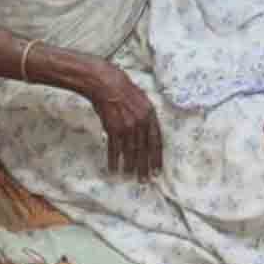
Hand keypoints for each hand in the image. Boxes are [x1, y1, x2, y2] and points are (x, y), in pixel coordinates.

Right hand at [87, 62, 161, 180]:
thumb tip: (150, 133)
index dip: (157, 158)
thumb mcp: (143, 100)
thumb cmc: (124, 89)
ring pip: (130, 151)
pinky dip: (114, 159)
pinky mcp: (112, 127)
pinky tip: (114, 169)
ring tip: (130, 177)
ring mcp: (126, 125)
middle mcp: (140, 121)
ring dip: (130, 166)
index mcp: (151, 114)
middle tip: (145, 181)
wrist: (105, 82)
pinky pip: (114, 148)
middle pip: (144, 149)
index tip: (158, 171)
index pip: (157, 141)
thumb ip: (147, 117)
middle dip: (145, 167)